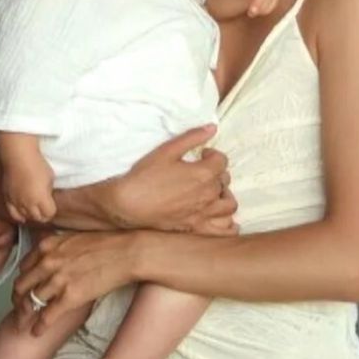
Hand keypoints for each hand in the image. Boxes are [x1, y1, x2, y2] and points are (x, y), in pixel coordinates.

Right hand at [3, 160, 55, 223]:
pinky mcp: (8, 198)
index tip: (52, 207)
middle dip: (42, 215)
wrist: (19, 157)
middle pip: (38, 218)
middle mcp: (29, 204)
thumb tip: (46, 196)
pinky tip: (22, 217)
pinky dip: (19, 216)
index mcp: (42, 199)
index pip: (49, 214)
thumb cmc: (37, 165)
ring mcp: (17, 202)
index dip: (51, 211)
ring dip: (31, 215)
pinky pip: (13, 213)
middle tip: (44, 210)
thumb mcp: (50, 178)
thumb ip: (48, 191)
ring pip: (25, 216)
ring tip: (34, 211)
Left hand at [12, 230, 138, 334]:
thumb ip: (60, 247)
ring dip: (24, 316)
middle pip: (21, 286)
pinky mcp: (70, 297)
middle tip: (19, 310)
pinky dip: (39, 326)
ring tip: (23, 324)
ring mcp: (58, 280)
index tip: (23, 290)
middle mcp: (48, 262)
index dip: (22, 281)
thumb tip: (54, 257)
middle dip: (17, 300)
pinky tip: (36, 332)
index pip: (24, 268)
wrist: (129, 252)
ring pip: (30, 302)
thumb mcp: (76, 237)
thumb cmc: (109, 243)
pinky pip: (47, 316)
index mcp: (48, 246)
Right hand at [105, 124, 237, 233]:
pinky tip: (220, 217)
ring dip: (224, 196)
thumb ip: (192, 137)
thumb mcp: (167, 150)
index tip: (202, 155)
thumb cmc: (145, 176)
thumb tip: (213, 128)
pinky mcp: (196, 228)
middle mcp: (208, 194)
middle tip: (202, 172)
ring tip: (212, 193)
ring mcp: (204, 213)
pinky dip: (229, 225)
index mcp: (203, 173)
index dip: (212, 155)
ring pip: (229, 205)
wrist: (128, 205)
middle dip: (216, 173)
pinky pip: (225, 230)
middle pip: (225, 181)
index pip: (222, 161)